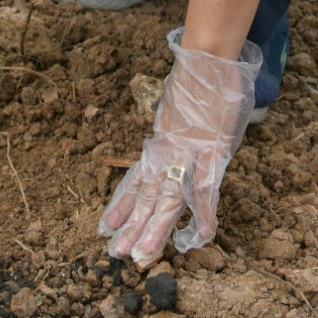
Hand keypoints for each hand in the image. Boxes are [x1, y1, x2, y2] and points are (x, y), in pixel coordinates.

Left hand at [100, 29, 260, 267]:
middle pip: (147, 198)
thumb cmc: (195, 81)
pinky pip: (207, 189)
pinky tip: (200, 236)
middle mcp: (167, 154)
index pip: (135, 182)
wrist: (207, 61)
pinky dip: (204, 213)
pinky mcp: (212, 152)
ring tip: (139, 256)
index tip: (104, 227)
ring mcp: (189, 155)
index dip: (121, 205)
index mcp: (159, 144)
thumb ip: (171, 131)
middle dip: (132, 227)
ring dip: (154, 229)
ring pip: (168, 199)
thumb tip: (166, 142)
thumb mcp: (175, 111)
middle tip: (115, 254)